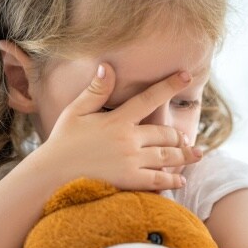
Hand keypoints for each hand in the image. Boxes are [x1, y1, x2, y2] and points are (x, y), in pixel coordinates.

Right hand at [34, 63, 201, 191]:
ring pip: (166, 156)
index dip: (169, 85)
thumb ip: (95, 91)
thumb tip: (108, 66)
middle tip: (187, 138)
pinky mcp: (130, 182)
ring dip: (184, 155)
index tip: (186, 75)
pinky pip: (158, 181)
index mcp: (118, 120)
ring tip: (196, 154)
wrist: (51, 176)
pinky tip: (181, 181)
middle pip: (165, 133)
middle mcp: (129, 139)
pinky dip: (172, 181)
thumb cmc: (62, 143)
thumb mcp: (75, 112)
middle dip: (178, 135)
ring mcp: (131, 162)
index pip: (149, 98)